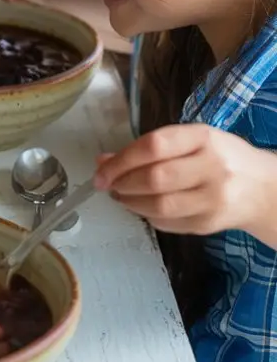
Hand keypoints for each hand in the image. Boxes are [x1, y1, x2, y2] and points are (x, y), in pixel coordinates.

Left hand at [94, 124, 274, 236]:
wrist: (264, 189)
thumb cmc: (221, 157)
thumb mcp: (192, 141)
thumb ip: (151, 147)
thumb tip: (104, 160)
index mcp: (203, 138)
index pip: (154, 145)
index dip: (122, 159)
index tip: (101, 168)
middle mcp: (212, 167)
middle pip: (155, 178)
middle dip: (122, 183)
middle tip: (106, 184)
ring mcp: (213, 199)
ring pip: (160, 206)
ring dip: (130, 203)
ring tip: (119, 196)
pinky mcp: (210, 224)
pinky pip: (168, 223)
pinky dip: (147, 216)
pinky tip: (141, 207)